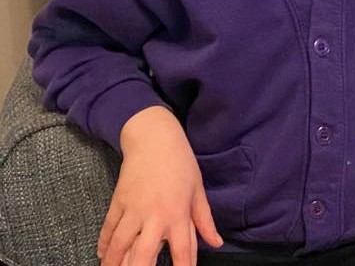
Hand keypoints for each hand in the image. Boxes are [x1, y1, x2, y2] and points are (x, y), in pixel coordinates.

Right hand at [98, 106, 222, 265]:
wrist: (154, 138)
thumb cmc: (181, 163)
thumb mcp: (198, 190)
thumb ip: (204, 220)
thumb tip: (217, 242)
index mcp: (178, 213)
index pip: (183, 250)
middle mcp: (155, 215)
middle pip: (142, 256)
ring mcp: (133, 209)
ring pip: (119, 246)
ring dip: (114, 263)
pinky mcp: (118, 202)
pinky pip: (108, 229)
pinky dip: (104, 244)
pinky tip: (102, 256)